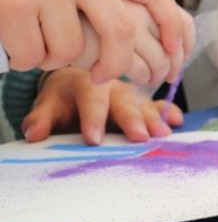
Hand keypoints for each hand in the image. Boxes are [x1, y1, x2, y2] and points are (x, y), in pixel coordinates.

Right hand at [0, 0, 191, 85]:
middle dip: (117, 63)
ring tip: (35, 40)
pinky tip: (12, 39)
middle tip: (103, 76)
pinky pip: (33, 55)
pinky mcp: (12, 6)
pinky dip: (24, 58)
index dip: (173, 27)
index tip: (177, 54)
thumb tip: (138, 32)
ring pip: (70, 51)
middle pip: (120, 30)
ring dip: (52, 58)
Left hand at [19, 67, 182, 144]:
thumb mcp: (48, 105)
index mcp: (87, 82)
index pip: (91, 98)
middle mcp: (113, 84)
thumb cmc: (63, 97)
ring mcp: (131, 92)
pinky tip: (177, 121)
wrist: (79, 82)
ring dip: (155, 118)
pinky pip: (160, 104)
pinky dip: (170, 111)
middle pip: (124, 100)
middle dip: (132, 119)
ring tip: (162, 133)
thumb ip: (40, 119)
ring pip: (145, 102)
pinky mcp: (144, 100)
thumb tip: (34, 134)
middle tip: (138, 137)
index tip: (94, 139)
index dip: (93, 117)